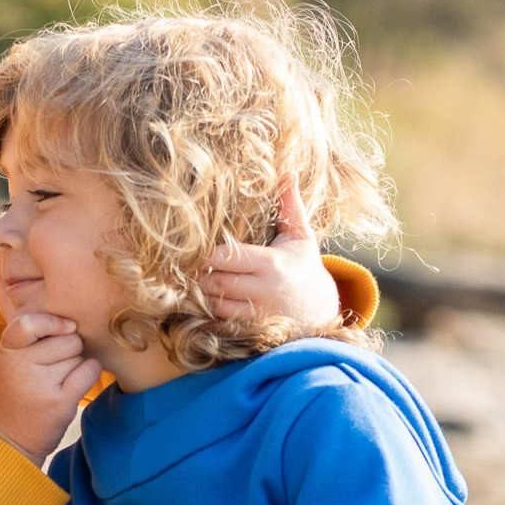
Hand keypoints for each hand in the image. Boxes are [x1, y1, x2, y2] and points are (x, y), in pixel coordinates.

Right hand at [0, 312, 103, 464]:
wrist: (5, 444)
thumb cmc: (10, 399)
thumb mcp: (6, 363)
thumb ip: (28, 341)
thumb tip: (72, 323)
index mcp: (7, 351)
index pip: (30, 322)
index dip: (52, 321)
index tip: (66, 327)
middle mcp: (22, 364)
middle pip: (67, 339)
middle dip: (68, 350)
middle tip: (52, 370)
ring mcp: (41, 383)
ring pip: (79, 355)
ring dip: (76, 366)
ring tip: (57, 383)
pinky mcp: (60, 402)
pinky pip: (89, 371)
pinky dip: (89, 374)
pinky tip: (75, 385)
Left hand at [203, 178, 335, 330]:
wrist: (321, 313)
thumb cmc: (306, 270)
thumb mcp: (302, 238)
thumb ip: (290, 207)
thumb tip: (288, 172)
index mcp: (271, 264)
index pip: (227, 256)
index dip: (207, 252)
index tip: (196, 246)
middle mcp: (262, 291)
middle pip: (215, 281)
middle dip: (197, 273)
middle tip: (183, 263)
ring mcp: (255, 315)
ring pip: (213, 304)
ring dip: (198, 293)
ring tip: (188, 279)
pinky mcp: (249, 332)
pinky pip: (218, 323)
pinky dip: (205, 313)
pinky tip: (199, 301)